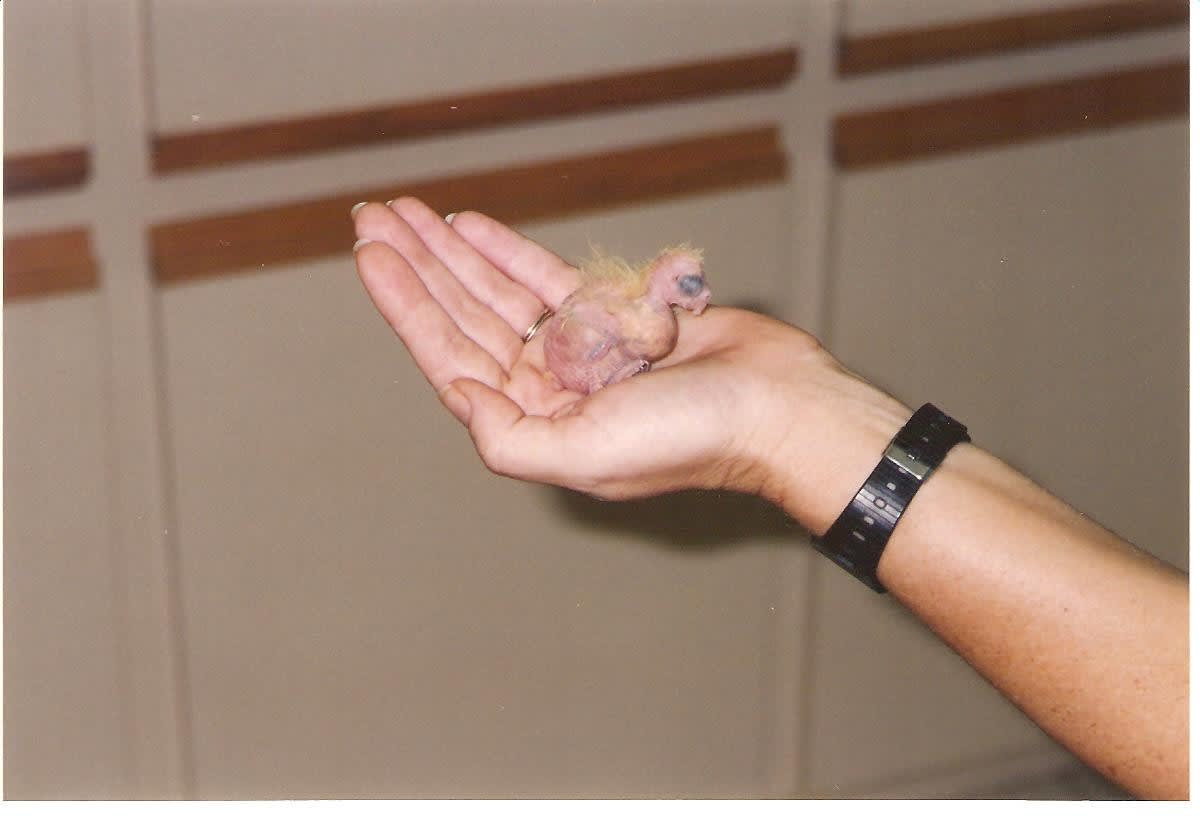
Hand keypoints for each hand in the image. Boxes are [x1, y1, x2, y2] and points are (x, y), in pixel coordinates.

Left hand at [352, 198, 909, 531]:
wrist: (778, 406)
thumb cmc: (692, 438)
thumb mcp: (587, 453)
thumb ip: (511, 438)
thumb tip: (459, 395)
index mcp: (534, 424)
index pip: (451, 357)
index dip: (407, 304)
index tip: (371, 253)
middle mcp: (549, 388)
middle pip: (465, 318)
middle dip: (418, 267)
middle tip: (373, 217)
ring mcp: (579, 351)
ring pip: (499, 294)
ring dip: (453, 253)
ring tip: (409, 213)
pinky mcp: (614, 317)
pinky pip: (548, 280)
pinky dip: (509, 252)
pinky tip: (471, 226)